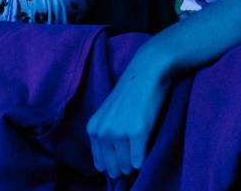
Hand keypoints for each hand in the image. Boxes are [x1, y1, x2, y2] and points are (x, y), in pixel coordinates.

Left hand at [87, 41, 172, 179]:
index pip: (100, 163)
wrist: (147, 71)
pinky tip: (144, 156)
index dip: (112, 165)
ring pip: (126, 165)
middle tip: (132, 162)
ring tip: (139, 156)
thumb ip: (106, 134)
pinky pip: (138, 160)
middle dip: (122, 168)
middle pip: (112, 167)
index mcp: (93, 128)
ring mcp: (119, 132)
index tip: (122, 163)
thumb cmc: (131, 93)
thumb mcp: (109, 114)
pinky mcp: (137, 131)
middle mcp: (103, 132)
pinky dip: (142, 161)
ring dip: (133, 166)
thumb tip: (112, 164)